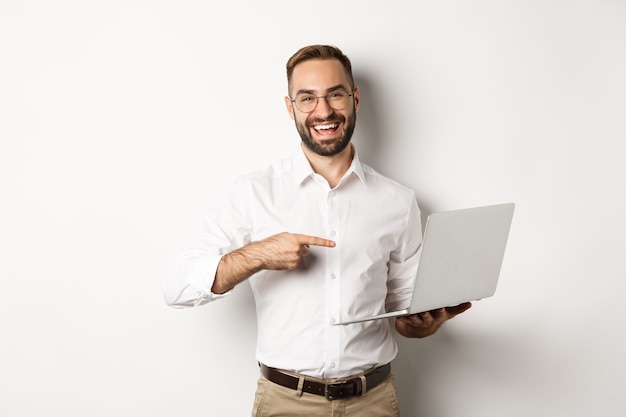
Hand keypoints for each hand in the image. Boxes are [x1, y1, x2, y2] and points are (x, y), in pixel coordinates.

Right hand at [213, 232, 334, 293]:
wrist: (261, 254)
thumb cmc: (270, 244)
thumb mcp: (283, 236)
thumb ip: (295, 239)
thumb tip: (301, 243)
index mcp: (295, 239)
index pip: (313, 240)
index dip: (324, 242)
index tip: (332, 244)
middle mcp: (297, 249)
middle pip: (306, 250)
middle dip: (301, 249)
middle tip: (290, 248)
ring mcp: (295, 258)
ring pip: (300, 257)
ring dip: (295, 255)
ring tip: (283, 253)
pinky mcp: (292, 266)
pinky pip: (296, 263)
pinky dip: (291, 261)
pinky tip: (283, 259)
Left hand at [395, 302, 471, 337]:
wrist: (418, 330)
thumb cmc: (433, 319)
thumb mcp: (447, 314)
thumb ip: (458, 308)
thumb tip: (469, 303)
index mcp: (439, 317)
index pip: (444, 314)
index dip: (442, 311)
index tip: (442, 308)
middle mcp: (430, 320)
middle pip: (431, 317)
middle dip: (432, 313)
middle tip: (432, 309)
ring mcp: (420, 321)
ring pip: (418, 318)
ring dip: (417, 315)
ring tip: (416, 312)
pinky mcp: (409, 321)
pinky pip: (406, 319)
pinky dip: (404, 317)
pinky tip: (402, 315)